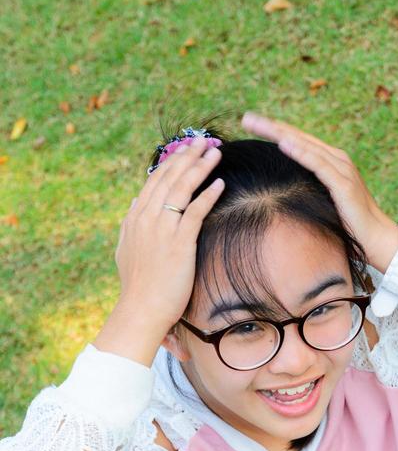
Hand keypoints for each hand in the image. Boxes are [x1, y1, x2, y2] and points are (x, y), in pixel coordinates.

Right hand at [114, 137, 224, 333]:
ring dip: (200, 168)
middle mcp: (147, 217)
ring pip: (183, 189)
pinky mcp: (179, 243)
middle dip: (188, 156)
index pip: (155, 181)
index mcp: (135, 217)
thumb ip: (129, 224)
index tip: (186, 149)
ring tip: (215, 152)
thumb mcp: (126, 249)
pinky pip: (196, 212)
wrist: (141, 309)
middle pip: (170, 178)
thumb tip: (134, 204)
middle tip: (204, 141)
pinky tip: (220, 183)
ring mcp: (162, 229)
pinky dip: (208, 195)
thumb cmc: (138, 286)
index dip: (173, 162)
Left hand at [240, 111, 397, 272]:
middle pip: (298, 137)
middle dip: (271, 127)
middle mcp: (336, 159)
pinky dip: (301, 152)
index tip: (249, 124)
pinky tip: (284, 143)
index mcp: (331, 162)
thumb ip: (309, 189)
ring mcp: (341, 169)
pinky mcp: (343, 184)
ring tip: (258, 124)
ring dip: (280, 133)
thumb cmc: (349, 224)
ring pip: (305, 145)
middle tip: (246, 118)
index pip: (297, 141)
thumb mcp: (324, 201)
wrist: (376, 238)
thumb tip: (284, 190)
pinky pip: (318, 164)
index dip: (274, 130)